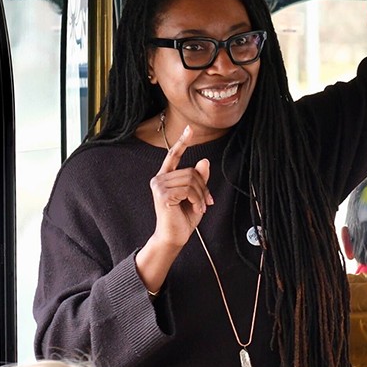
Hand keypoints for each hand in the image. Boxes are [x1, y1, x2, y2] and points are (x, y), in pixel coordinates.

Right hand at [149, 125, 213, 248]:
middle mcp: (159, 179)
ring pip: (191, 180)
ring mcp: (159, 186)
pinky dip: (198, 200)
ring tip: (201, 208)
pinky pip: (189, 190)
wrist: (174, 238)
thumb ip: (199, 179)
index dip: (182, 142)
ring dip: (201, 195)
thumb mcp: (195, 196)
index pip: (173, 155)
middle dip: (203, 187)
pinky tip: (197, 210)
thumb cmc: (183, 219)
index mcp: (165, 178)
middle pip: (190, 171)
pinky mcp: (163, 194)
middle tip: (207, 203)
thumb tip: (204, 161)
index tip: (190, 129)